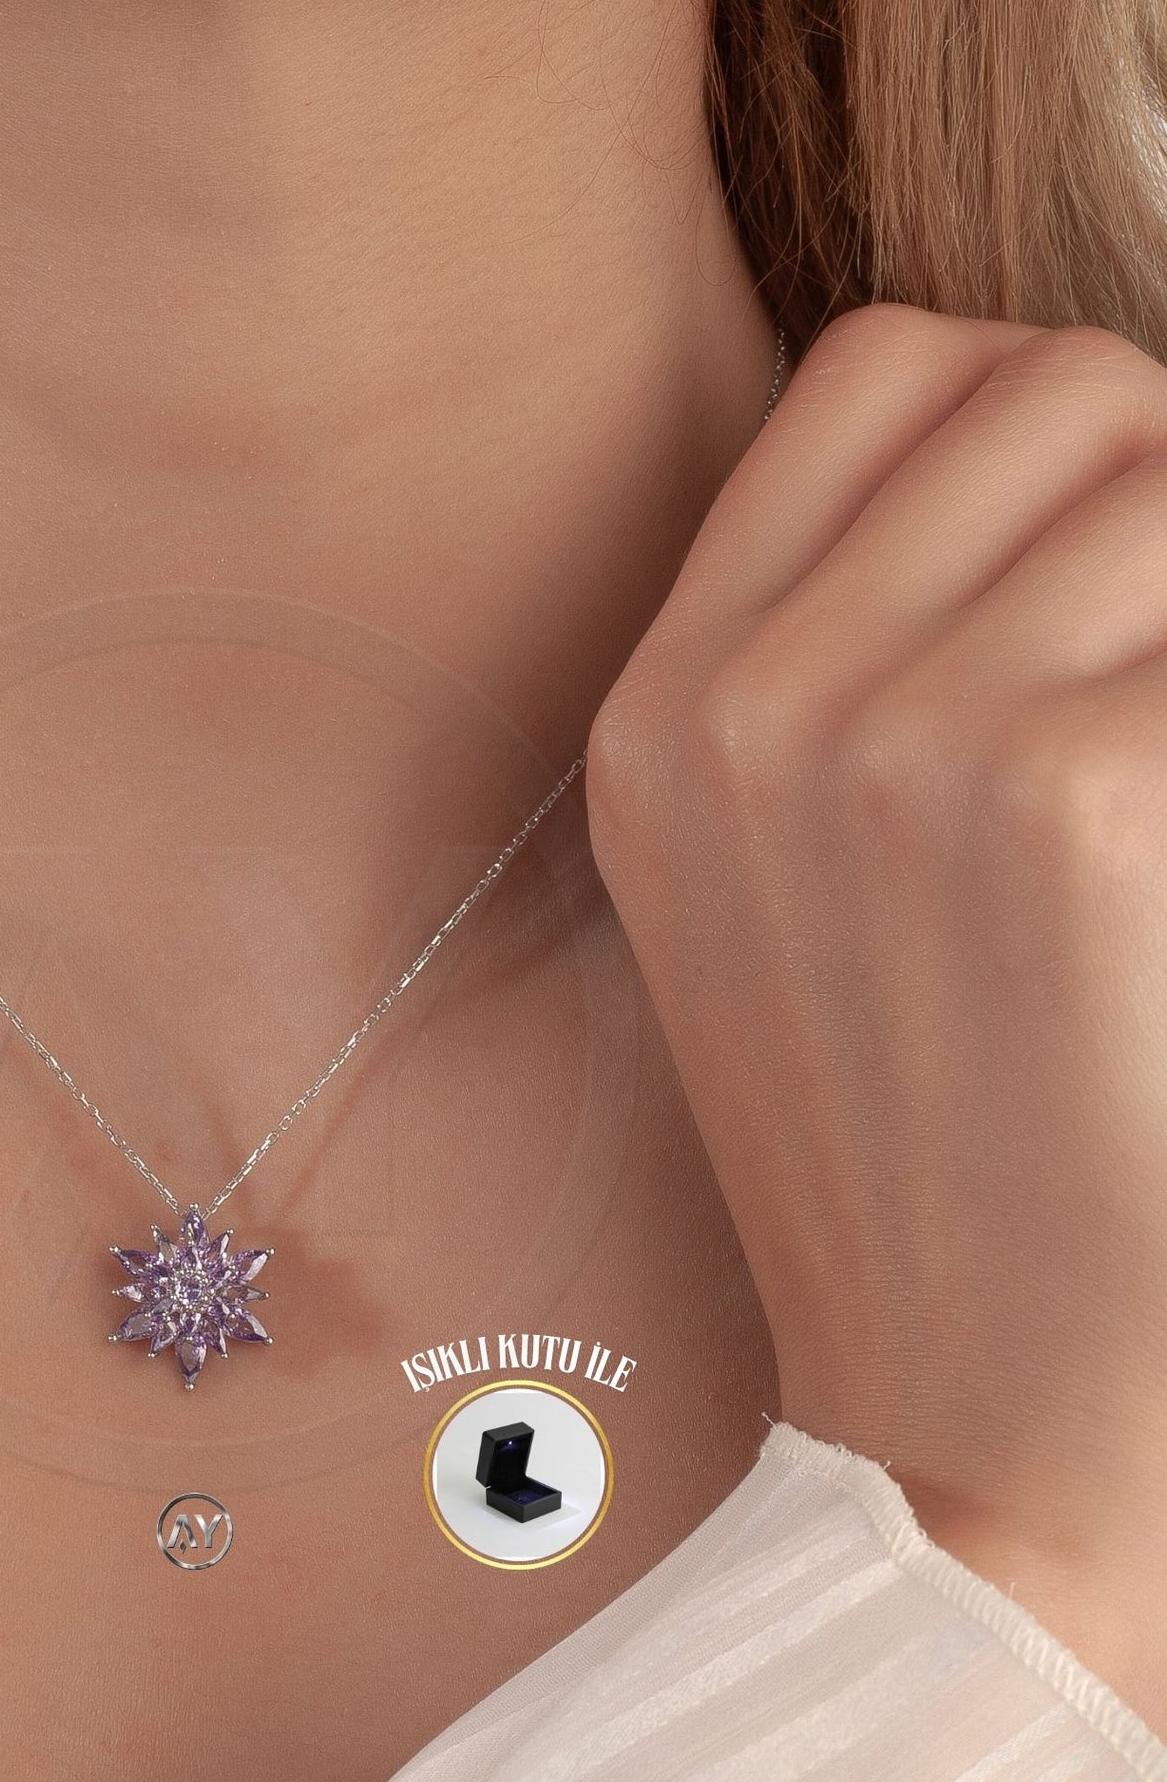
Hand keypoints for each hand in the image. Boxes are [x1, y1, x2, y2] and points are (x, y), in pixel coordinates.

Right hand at [587, 304, 1166, 1724]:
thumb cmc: (902, 1144)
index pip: (877, 370)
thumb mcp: (756, 890)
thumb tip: (1053, 450)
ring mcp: (896, 746)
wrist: (978, 1411)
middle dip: (1163, 475)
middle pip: (1051, 384)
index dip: (1021, 408)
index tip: (1092, 534)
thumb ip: (833, 659)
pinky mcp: (1074, 807)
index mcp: (664, 711)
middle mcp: (751, 703)